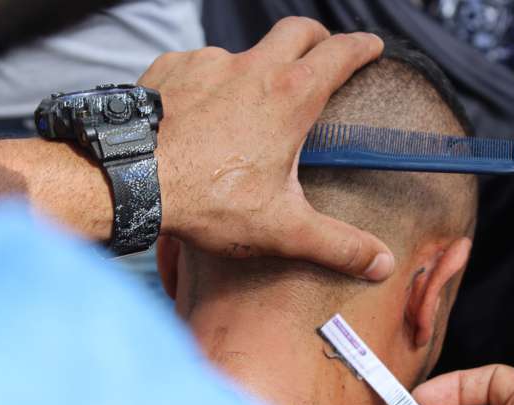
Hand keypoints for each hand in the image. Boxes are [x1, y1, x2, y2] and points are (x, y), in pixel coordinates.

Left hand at [139, 17, 393, 280]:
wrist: (131, 180)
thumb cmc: (209, 201)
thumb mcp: (283, 229)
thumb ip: (338, 246)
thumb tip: (382, 264)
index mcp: (289, 97)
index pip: (339, 54)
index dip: (362, 47)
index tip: (373, 46)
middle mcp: (252, 69)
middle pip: (297, 31)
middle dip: (317, 37)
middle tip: (324, 51)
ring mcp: (209, 64)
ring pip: (246, 50)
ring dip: (259, 66)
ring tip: (255, 99)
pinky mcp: (172, 69)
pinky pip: (200, 64)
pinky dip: (212, 79)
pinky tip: (205, 108)